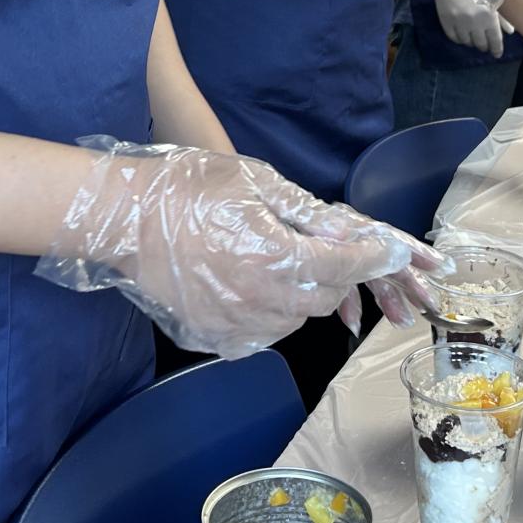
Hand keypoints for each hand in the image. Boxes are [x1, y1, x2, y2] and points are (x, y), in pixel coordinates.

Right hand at [38, 139, 450, 358]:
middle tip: (342, 253)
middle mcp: (262, 301)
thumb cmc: (188, 189)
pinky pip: (262, 331)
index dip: (379, 258)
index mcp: (278, 259)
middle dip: (340, 272)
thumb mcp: (257, 183)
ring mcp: (236, 326)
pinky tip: (252, 282)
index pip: (348, 265)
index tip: (401, 254)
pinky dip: (270, 310)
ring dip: (305, 293)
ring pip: (297, 317)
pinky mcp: (214, 339)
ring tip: (284, 260)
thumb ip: (309, 214)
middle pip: (326, 295)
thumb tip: (352, 232)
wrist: (121, 219)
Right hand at [433, 0, 511, 57]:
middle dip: (485, 46)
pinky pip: (453, 37)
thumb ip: (502, 17)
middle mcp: (474, 23)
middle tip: (486, 45)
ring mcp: (458, 22)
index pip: (495, 41)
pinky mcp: (445, 20)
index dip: (497, 49)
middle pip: (481, 43)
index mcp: (489, 16)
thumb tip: (510, 32)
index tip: (497, 53)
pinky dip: (459, 39)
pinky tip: (462, 35)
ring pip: (467, 42)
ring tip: (474, 38)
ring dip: (472, 42)